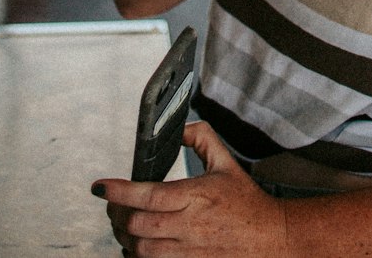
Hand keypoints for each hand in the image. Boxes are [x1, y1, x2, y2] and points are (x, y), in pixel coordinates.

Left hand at [94, 122, 287, 256]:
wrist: (269, 238)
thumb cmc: (246, 203)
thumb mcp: (226, 163)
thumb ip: (202, 138)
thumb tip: (181, 127)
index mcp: (196, 196)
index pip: (148, 195)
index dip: (119, 191)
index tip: (101, 186)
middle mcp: (190, 226)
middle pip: (137, 226)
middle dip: (117, 215)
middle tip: (111, 204)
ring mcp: (188, 251)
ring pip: (141, 250)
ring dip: (125, 238)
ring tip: (122, 225)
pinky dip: (139, 256)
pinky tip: (137, 245)